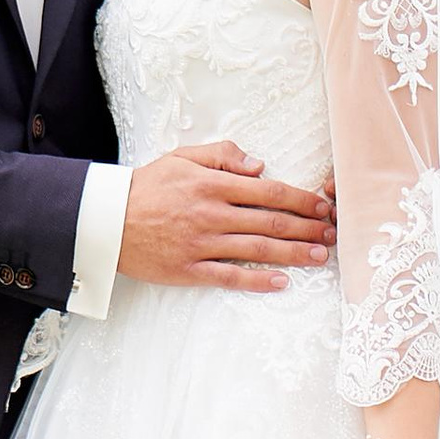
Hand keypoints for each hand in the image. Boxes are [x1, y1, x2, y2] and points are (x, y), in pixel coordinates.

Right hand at [119, 141, 336, 291]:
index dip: (300, 200)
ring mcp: (201, 244)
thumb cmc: (147, 186)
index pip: (268, 192)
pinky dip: (258, 281)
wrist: (105, 220)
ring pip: (257, 250)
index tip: (323, 206)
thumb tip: (260, 165)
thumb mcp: (182, 157)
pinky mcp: (189, 270)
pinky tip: (282, 282)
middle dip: (307, 229)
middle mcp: (211, 215)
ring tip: (320, 257)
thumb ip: (223, 156)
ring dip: (293, 254)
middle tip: (334, 234)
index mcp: (212, 185)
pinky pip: (229, 277)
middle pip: (270, 223)